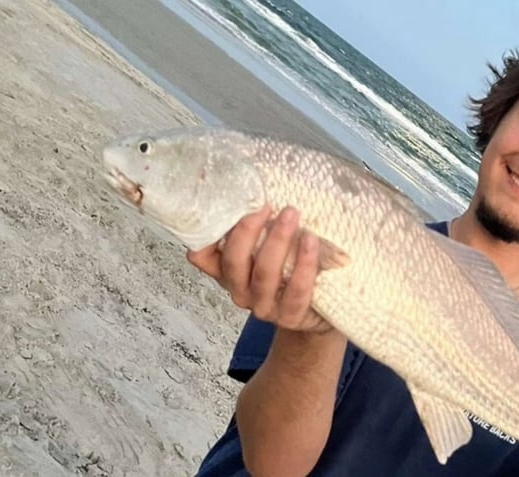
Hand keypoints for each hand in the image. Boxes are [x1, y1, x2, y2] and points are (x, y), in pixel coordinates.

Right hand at [186, 205, 330, 332]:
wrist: (318, 312)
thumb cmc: (291, 269)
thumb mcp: (271, 244)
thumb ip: (261, 222)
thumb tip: (260, 169)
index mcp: (228, 270)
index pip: (201, 256)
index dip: (203, 233)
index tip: (222, 203)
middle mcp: (240, 289)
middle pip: (233, 261)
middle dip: (248, 230)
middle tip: (266, 205)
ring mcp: (263, 305)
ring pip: (264, 274)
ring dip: (277, 241)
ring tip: (292, 213)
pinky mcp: (290, 316)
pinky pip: (296, 291)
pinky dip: (304, 264)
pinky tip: (311, 241)